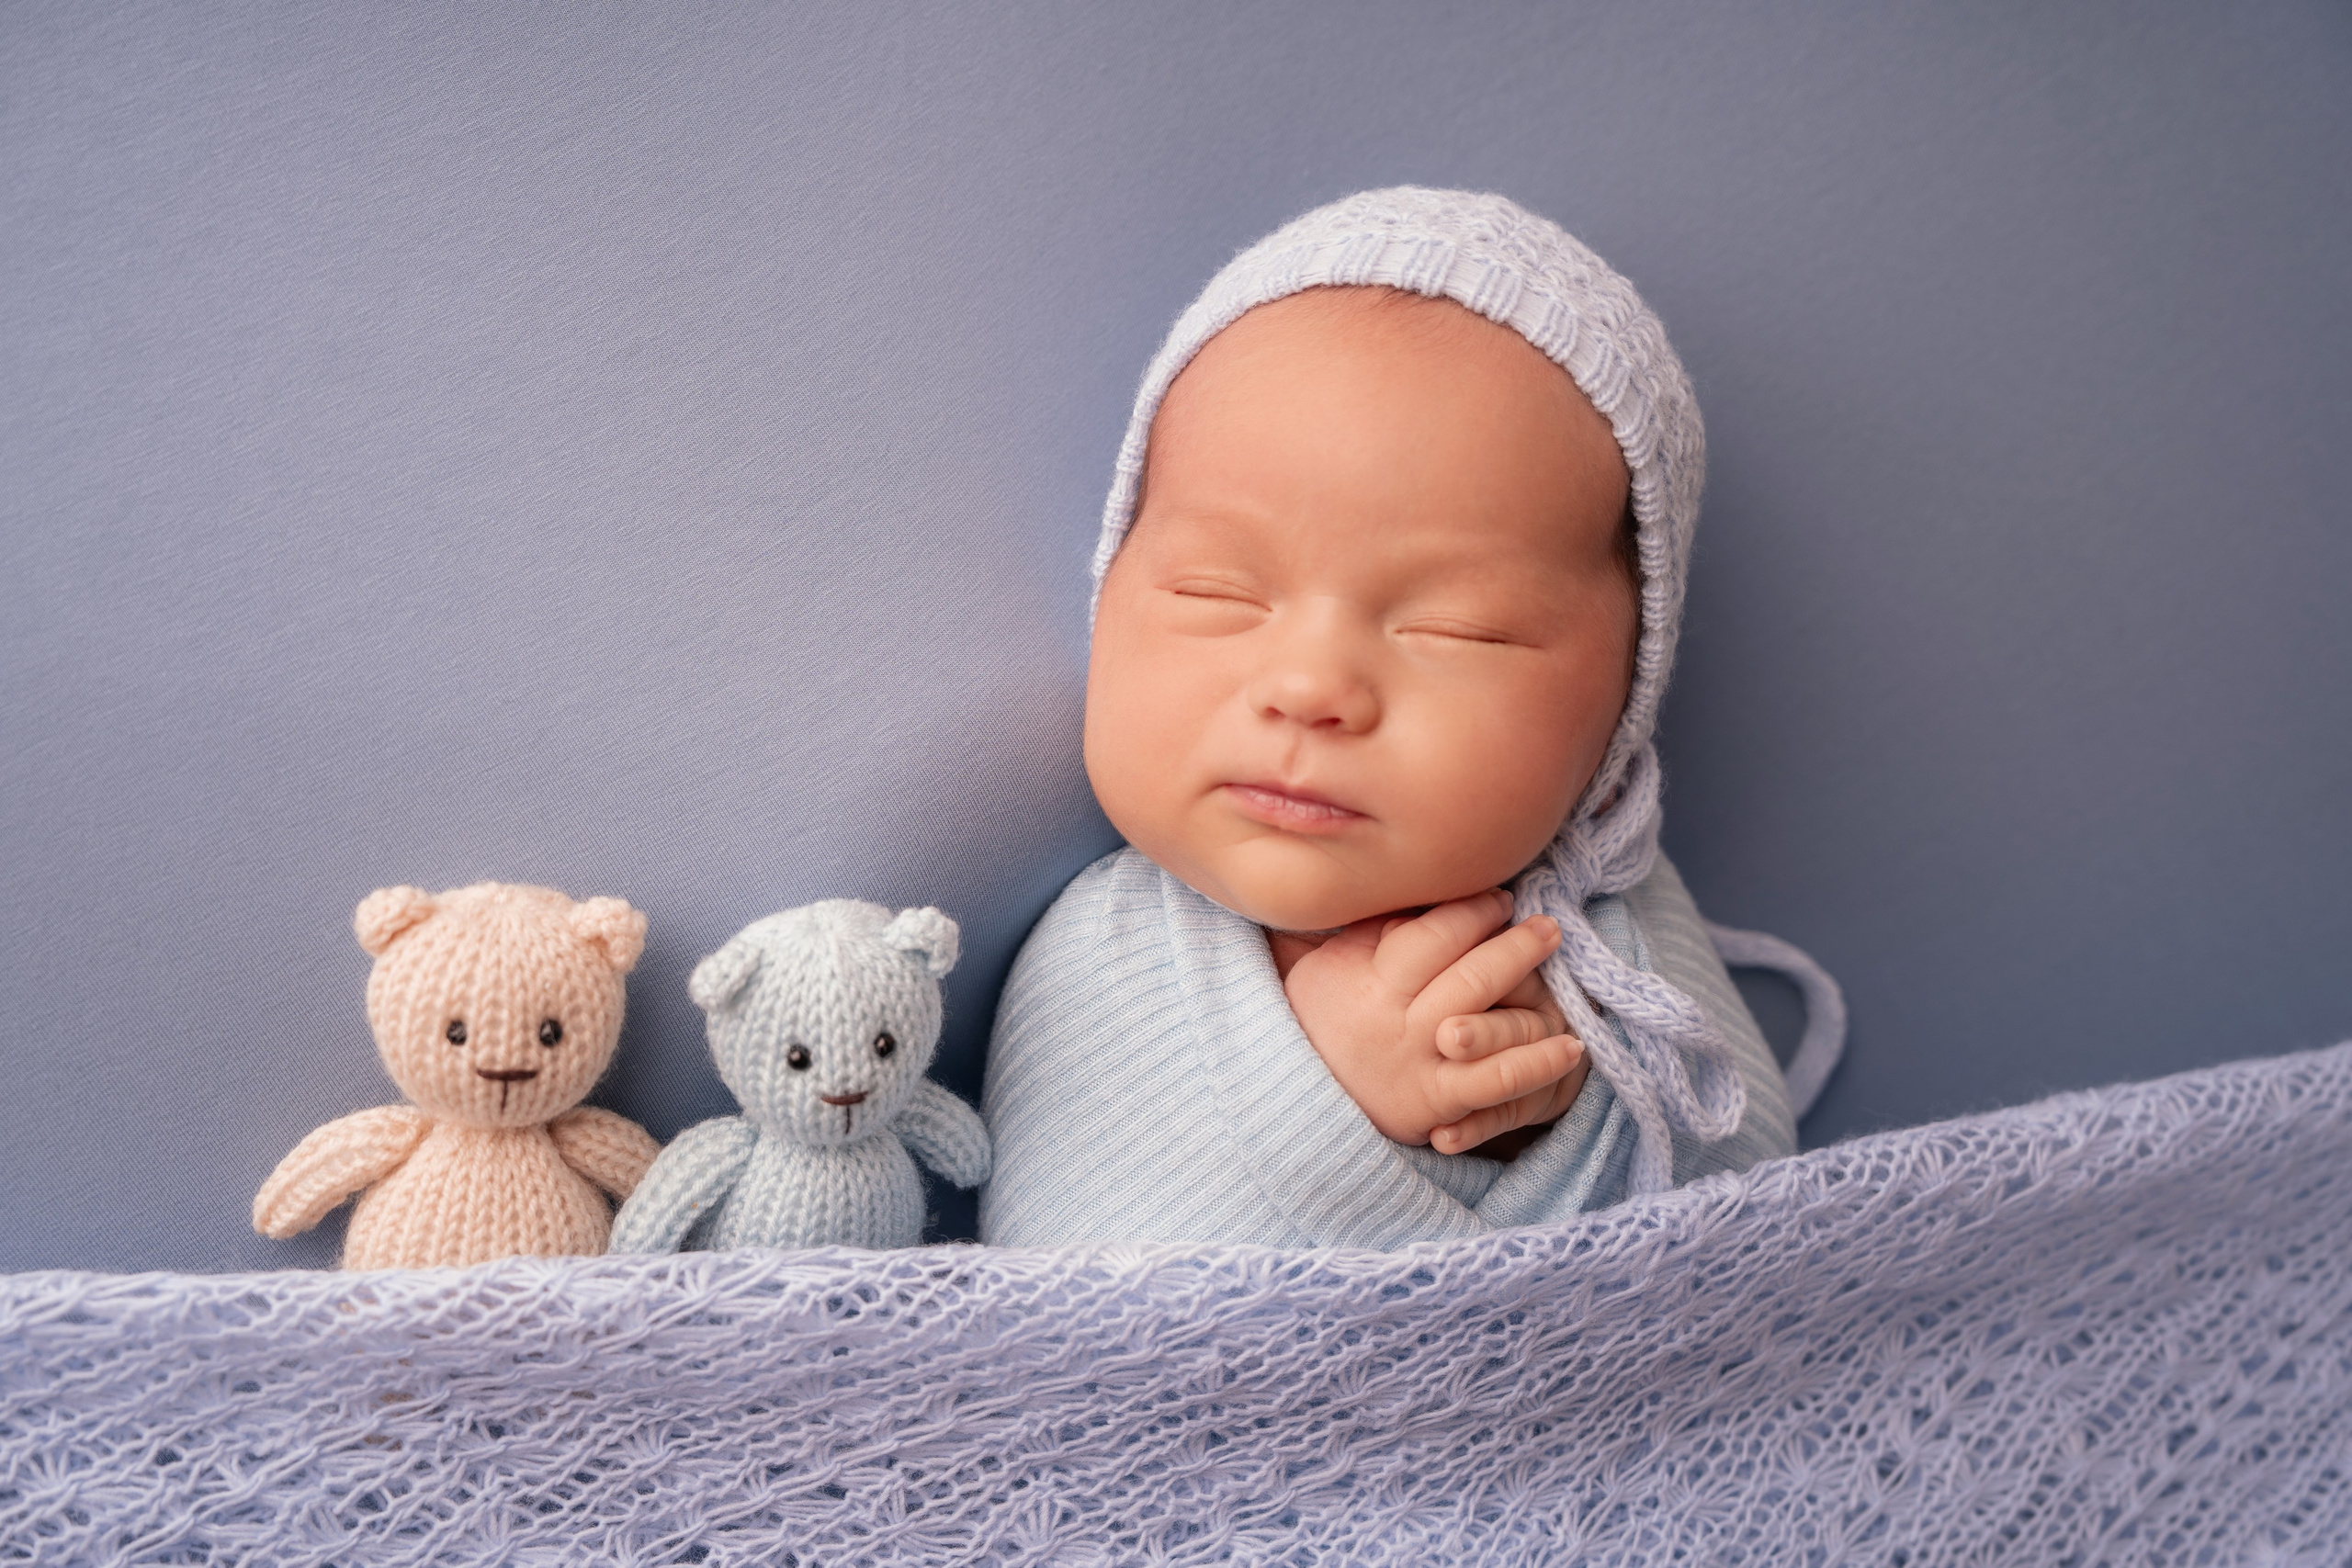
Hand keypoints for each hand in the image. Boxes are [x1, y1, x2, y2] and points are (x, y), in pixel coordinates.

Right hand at [1280, 889, 1588, 1152]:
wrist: (1295, 1101)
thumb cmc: (1321, 1020)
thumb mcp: (1329, 965)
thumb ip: (1375, 929)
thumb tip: (1426, 887)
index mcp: (1370, 979)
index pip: (1435, 934)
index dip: (1475, 911)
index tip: (1499, 898)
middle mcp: (1398, 1021)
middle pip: (1471, 974)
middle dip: (1516, 944)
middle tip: (1548, 925)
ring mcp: (1422, 1063)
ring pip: (1491, 1023)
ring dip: (1537, 994)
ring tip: (1564, 975)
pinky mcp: (1439, 1103)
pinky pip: (1499, 1082)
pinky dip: (1539, 1063)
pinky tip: (1572, 1046)